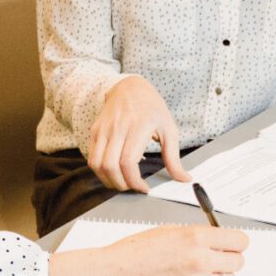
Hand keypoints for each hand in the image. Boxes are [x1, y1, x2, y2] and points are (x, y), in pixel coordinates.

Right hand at [47, 226, 248, 275]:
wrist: (116, 275)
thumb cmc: (137, 251)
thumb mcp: (170, 230)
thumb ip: (198, 235)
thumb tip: (220, 239)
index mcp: (196, 237)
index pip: (239, 241)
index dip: (237, 242)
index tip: (233, 244)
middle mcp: (200, 260)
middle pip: (238, 262)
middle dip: (229, 259)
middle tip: (217, 258)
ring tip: (199, 272)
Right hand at [88, 76, 191, 192]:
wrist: (130, 87)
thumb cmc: (152, 108)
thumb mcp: (169, 129)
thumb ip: (174, 157)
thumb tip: (184, 178)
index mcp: (139, 126)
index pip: (128, 161)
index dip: (134, 181)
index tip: (144, 188)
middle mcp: (118, 127)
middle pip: (110, 166)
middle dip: (121, 184)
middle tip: (132, 187)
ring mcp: (103, 129)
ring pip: (97, 164)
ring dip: (108, 180)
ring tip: (122, 183)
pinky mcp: (95, 131)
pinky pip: (92, 158)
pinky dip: (100, 171)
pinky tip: (113, 173)